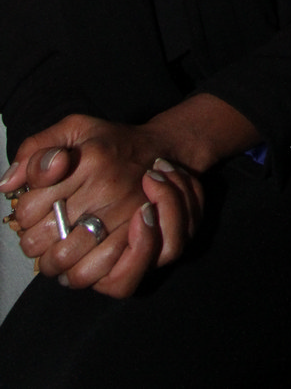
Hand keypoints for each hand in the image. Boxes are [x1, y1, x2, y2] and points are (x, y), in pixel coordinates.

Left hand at [1, 115, 202, 297]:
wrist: (160, 152)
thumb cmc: (109, 143)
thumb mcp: (73, 129)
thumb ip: (36, 148)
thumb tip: (7, 183)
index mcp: (88, 159)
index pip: (30, 208)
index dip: (23, 215)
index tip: (33, 211)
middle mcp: (107, 186)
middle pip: (43, 240)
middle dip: (34, 244)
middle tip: (43, 236)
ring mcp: (125, 214)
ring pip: (67, 261)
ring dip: (54, 265)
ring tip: (56, 254)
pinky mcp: (139, 236)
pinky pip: (100, 274)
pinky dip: (81, 276)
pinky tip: (77, 267)